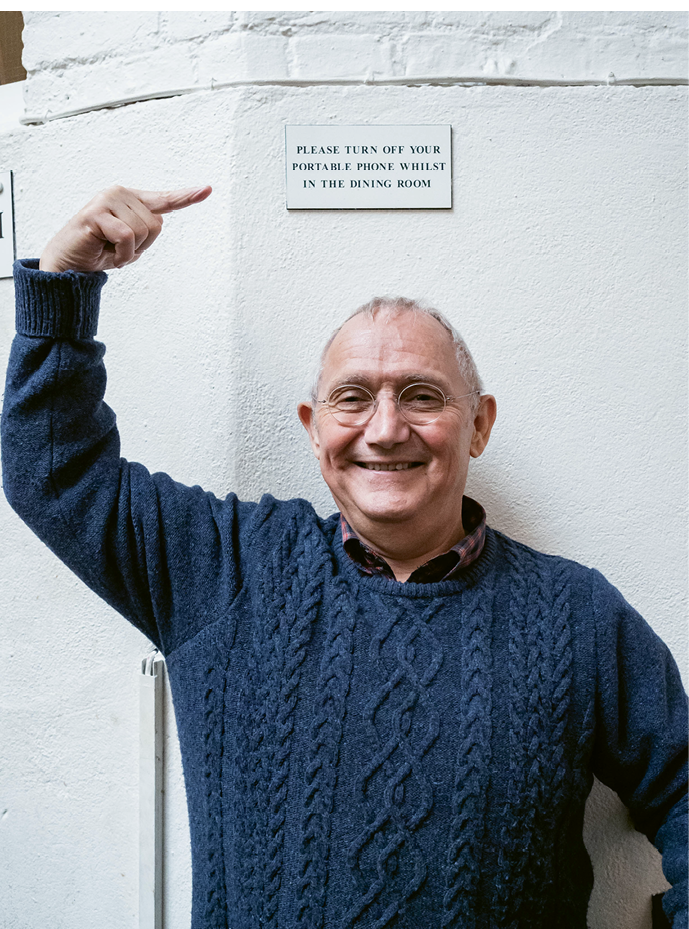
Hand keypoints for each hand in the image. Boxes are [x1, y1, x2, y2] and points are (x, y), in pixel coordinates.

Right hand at [39, 185, 211, 272]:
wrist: (68, 265)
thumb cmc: (97, 252)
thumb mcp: (129, 243)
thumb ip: (144, 229)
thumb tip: (157, 221)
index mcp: (130, 200)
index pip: (164, 199)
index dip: (187, 196)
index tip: (207, 189)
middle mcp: (119, 194)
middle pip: (156, 225)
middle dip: (142, 246)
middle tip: (117, 249)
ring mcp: (107, 200)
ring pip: (143, 231)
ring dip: (129, 251)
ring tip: (109, 249)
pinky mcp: (95, 213)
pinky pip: (126, 237)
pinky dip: (121, 253)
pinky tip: (105, 252)